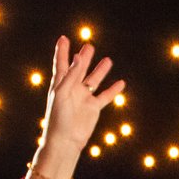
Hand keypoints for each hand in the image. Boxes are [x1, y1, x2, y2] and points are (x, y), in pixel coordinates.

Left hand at [31, 38, 126, 167]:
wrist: (65, 140)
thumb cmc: (58, 117)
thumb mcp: (62, 92)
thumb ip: (71, 75)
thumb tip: (78, 57)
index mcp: (60, 83)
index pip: (61, 63)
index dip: (62, 51)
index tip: (63, 38)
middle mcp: (72, 89)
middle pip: (79, 69)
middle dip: (83, 57)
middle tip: (89, 46)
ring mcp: (83, 98)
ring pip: (93, 80)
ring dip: (100, 71)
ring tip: (108, 60)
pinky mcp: (93, 108)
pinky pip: (104, 96)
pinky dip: (113, 90)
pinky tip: (121, 83)